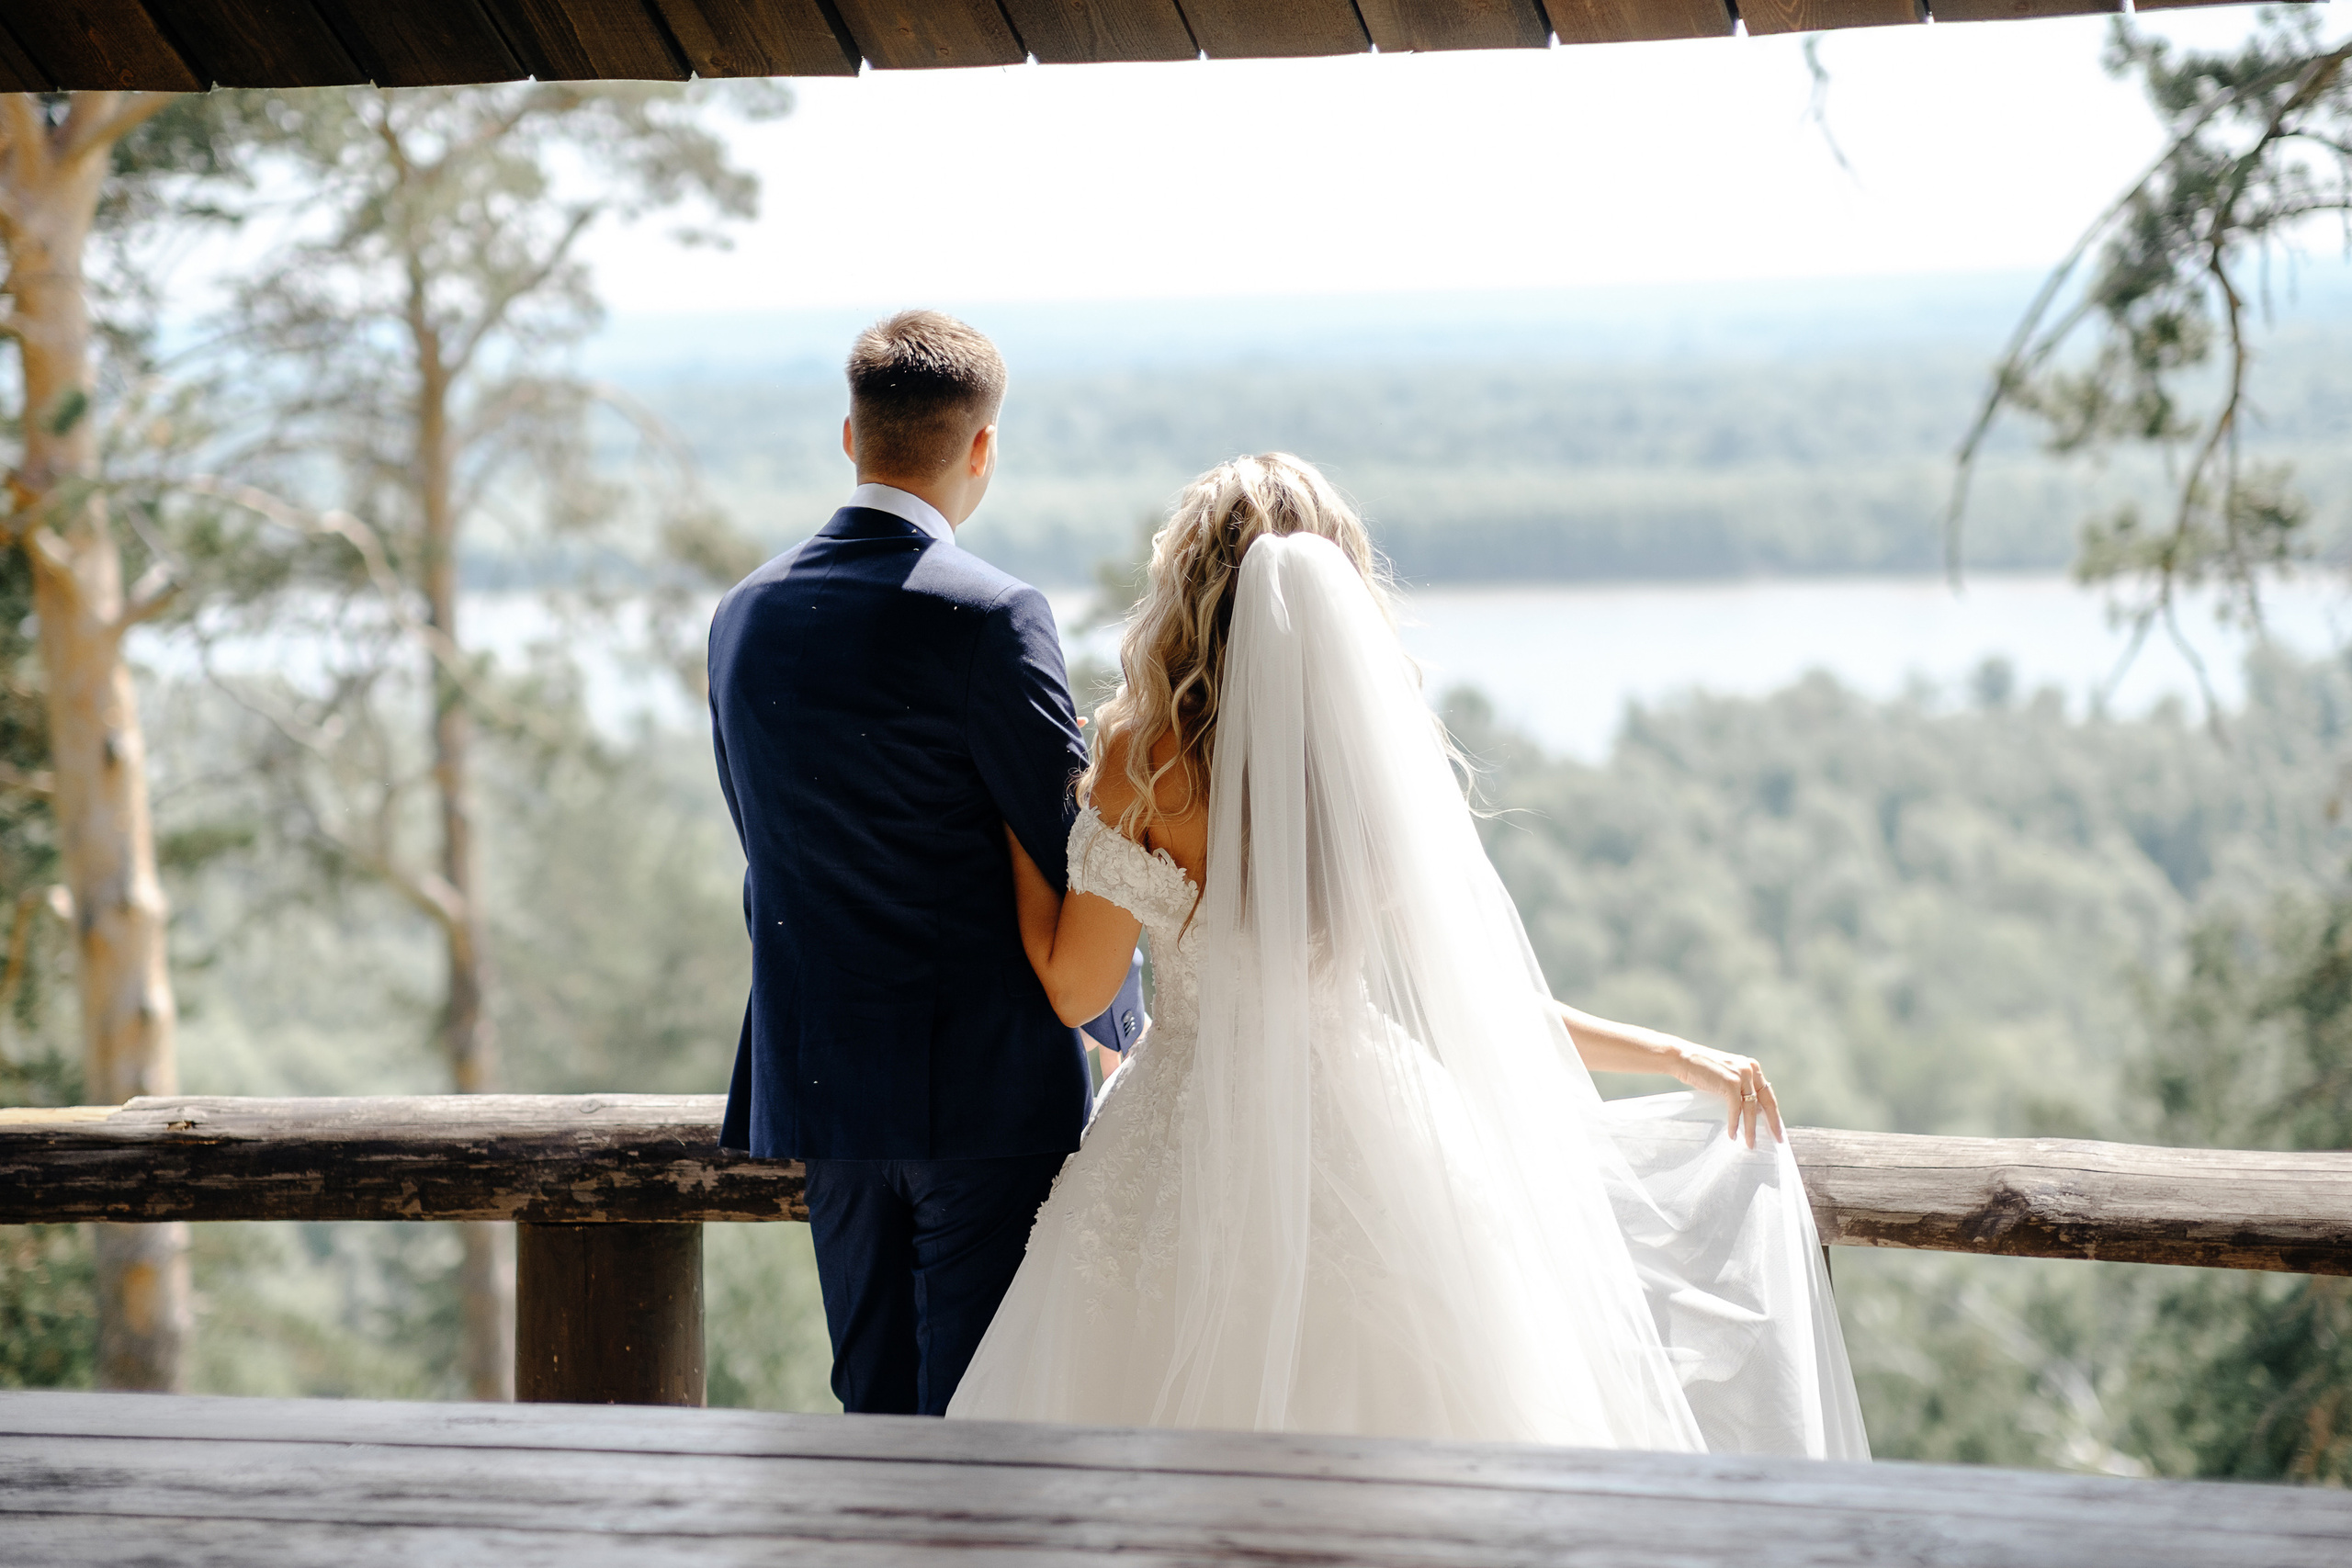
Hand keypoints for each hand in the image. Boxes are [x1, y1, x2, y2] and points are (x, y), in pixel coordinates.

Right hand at [1668, 1042, 1782, 1147]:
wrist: (1682, 1058)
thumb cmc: (1701, 1069)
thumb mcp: (1727, 1077)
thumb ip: (1741, 1089)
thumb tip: (1754, 1112)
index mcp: (1751, 1067)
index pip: (1767, 1093)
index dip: (1773, 1112)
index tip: (1776, 1127)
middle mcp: (1750, 1069)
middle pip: (1766, 1101)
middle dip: (1772, 1122)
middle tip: (1778, 1138)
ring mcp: (1741, 1075)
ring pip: (1751, 1108)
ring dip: (1750, 1128)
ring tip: (1750, 1143)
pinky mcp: (1730, 1083)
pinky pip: (1736, 1109)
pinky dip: (1734, 1123)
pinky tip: (1732, 1134)